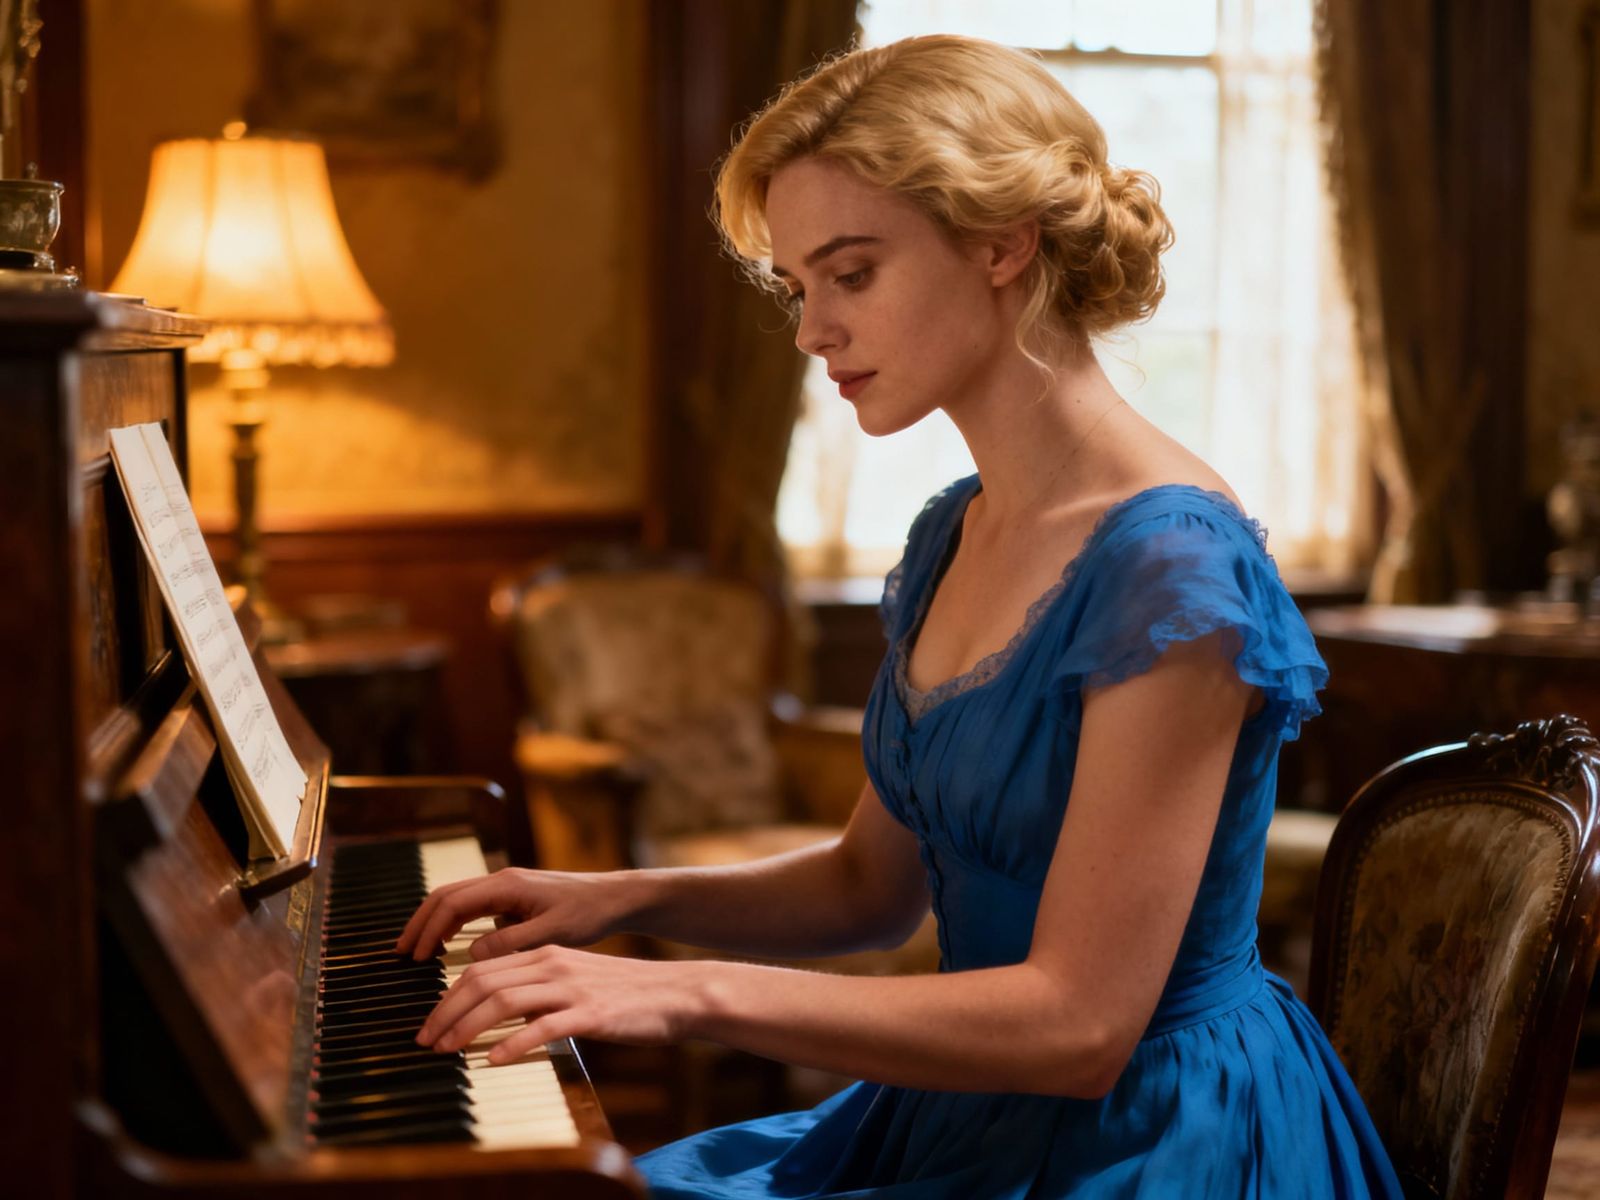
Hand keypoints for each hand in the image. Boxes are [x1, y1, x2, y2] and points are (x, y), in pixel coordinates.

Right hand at [394, 867, 632, 961]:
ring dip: (433, 922)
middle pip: (446, 896)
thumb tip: (472, 953)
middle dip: (420, 923)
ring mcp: (506, 887)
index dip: (429, 929)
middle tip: (400, 953)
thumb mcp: (552, 933)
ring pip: (457, 899)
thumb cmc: (588, 914)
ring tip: (416, 950)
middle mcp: (502, 880)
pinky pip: (472, 906)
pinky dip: (452, 922)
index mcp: (507, 885)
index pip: (452, 903)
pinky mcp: (513, 897)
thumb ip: (512, 942)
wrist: (614, 898)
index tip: (414, 957)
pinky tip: (447, 943)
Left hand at [415, 945, 704, 1062]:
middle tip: (425, 1040)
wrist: (678, 993)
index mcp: (546, 954)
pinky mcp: (591, 1014)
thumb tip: (498, 1013)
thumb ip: (538, 989)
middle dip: (445, 1012)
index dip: (448, 996)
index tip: (430, 1023)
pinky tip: (493, 1060)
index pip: (482, 968)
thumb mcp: (576, 979)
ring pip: (504, 1001)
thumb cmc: (626, 993)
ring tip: (446, 1050)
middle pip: (483, 981)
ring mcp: (572, 988)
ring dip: (466, 1027)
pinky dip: (512, 1043)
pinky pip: (543, 1027)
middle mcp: (553, 964)